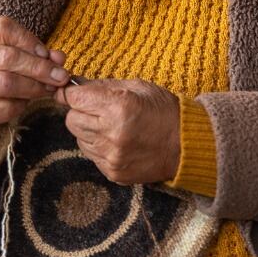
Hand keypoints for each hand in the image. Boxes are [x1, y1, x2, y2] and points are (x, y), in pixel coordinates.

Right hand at [0, 15, 69, 163]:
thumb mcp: (11, 59)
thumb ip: (35, 54)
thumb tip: (59, 58)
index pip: (1, 27)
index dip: (28, 39)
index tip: (45, 53)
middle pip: (6, 57)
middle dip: (39, 67)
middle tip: (59, 76)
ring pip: (6, 83)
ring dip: (34, 87)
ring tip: (48, 89)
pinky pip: (5, 107)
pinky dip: (21, 106)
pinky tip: (25, 103)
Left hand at [54, 79, 180, 184]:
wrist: (186, 144)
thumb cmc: (163, 110)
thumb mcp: (137, 87)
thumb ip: (102, 86)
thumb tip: (74, 84)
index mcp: (118, 107)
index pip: (74, 98)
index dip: (73, 93)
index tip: (76, 93)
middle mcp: (112, 134)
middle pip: (71, 119)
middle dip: (81, 111)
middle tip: (99, 109)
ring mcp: (111, 156)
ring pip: (79, 138)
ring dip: (89, 130)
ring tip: (111, 126)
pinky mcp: (112, 172)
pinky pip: (91, 154)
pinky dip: (98, 146)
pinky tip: (116, 140)